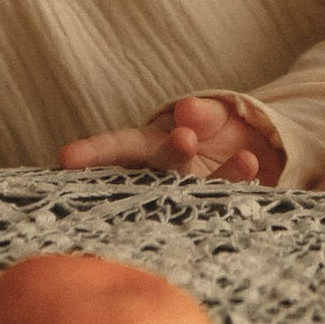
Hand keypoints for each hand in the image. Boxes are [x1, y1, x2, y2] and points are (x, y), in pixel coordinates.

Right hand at [58, 93, 286, 182]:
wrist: (253, 157)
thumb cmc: (213, 131)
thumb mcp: (210, 115)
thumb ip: (204, 113)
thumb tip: (187, 111)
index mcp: (148, 148)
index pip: (118, 147)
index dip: (94, 152)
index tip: (66, 157)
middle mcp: (163, 179)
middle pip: (156, 171)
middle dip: (169, 155)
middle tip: (185, 137)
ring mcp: (191, 198)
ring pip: (198, 192)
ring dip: (221, 177)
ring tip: (247, 158)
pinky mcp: (220, 212)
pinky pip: (231, 203)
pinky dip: (247, 189)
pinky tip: (258, 168)